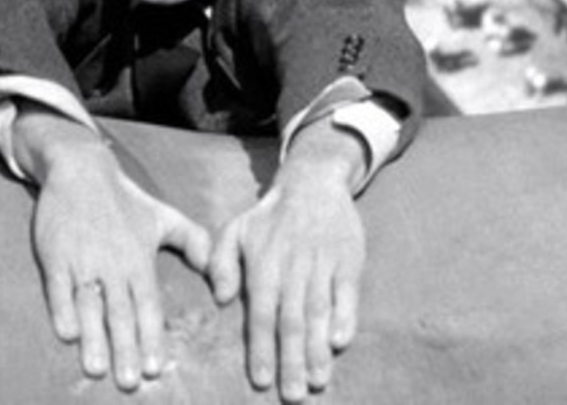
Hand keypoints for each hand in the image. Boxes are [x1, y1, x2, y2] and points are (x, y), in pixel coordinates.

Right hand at [14, 107, 210, 390]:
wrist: (81, 168)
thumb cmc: (125, 198)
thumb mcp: (164, 216)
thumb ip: (194, 243)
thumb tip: (218, 274)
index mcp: (139, 258)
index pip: (148, 304)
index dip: (151, 335)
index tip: (155, 367)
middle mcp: (113, 263)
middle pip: (119, 312)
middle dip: (125, 347)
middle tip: (129, 381)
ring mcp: (82, 260)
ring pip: (89, 305)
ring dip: (93, 337)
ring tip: (97, 368)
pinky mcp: (55, 256)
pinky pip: (58, 288)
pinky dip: (62, 310)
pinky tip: (67, 334)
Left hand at [208, 120, 366, 401]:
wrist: (312, 183)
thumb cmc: (268, 216)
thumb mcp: (235, 230)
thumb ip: (220, 263)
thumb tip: (218, 298)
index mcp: (263, 262)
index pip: (260, 312)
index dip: (261, 347)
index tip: (261, 381)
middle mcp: (292, 266)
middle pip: (291, 320)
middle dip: (291, 361)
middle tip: (292, 396)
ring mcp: (322, 263)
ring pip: (319, 312)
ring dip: (318, 350)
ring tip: (316, 382)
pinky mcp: (348, 261)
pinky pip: (347, 293)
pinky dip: (345, 318)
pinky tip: (340, 344)